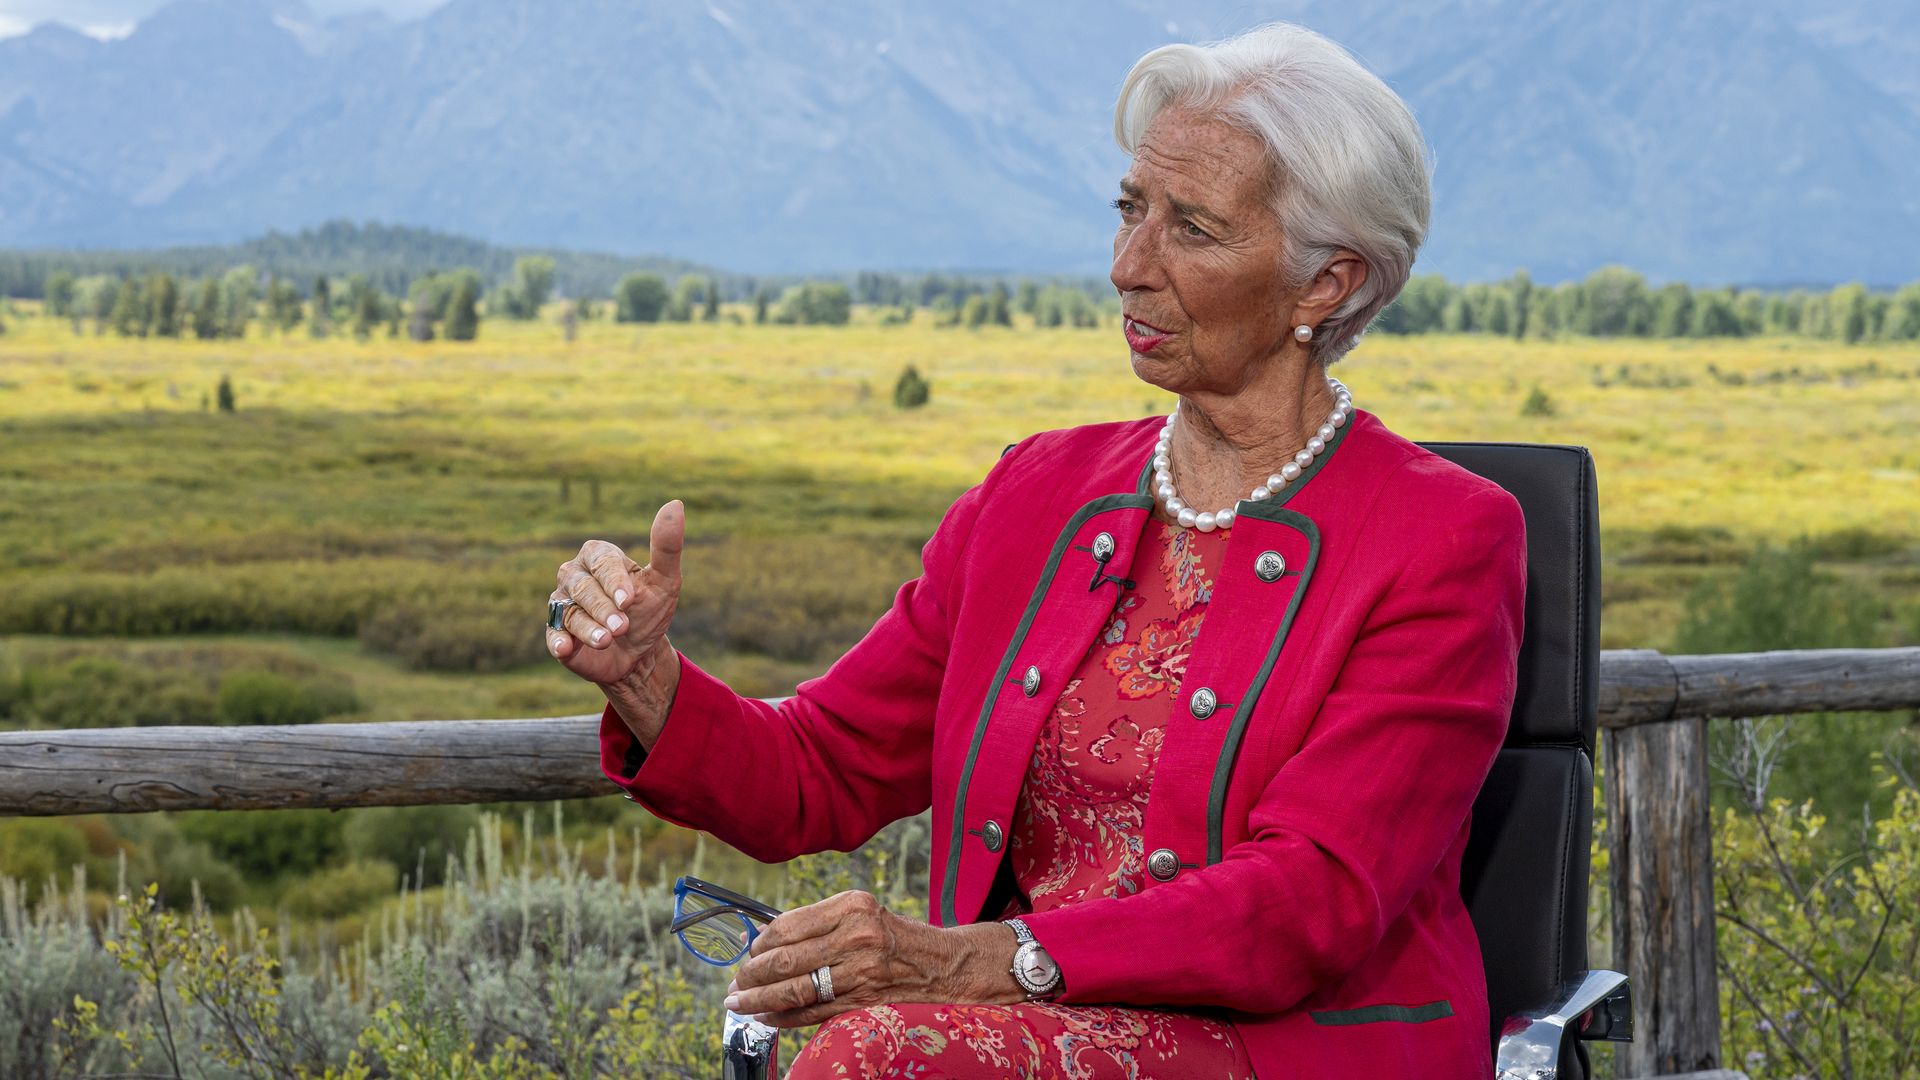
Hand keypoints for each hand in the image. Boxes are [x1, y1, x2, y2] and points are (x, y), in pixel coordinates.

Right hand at [547, 500, 683, 688]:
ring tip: (607, 641)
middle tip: (622, 627)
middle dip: (603, 608)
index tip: (629, 600)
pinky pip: (552, 634)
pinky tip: (566, 648)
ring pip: (569, 612)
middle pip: (582, 587)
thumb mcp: (666, 580)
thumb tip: (675, 504)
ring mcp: (562, 603)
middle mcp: (575, 575)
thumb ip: (667, 546)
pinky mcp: (555, 632)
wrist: (639, 653)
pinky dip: (558, 641)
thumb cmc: (650, 610)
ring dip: (588, 628)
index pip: (602, 561)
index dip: (613, 581)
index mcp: (599, 556)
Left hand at [723, 890, 1024, 1027]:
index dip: (759, 944)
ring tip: (740, 1003)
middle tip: (734, 984)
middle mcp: (857, 934)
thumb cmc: (896, 936)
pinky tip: (768, 1018)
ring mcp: (862, 969)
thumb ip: (818, 923)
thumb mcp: (861, 914)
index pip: (788, 925)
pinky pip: (815, 1011)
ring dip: (760, 1000)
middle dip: (752, 976)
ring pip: (796, 988)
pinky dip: (785, 1017)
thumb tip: (764, 939)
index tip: (746, 954)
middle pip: (787, 959)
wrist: (946, 963)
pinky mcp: (866, 998)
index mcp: (852, 905)